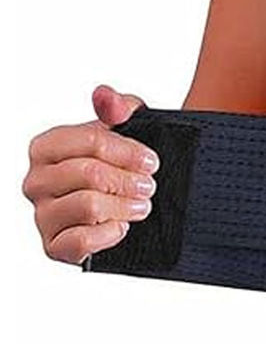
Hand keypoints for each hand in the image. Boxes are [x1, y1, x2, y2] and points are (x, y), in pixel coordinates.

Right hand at [22, 85, 156, 263]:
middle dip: (129, 181)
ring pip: (88, 205)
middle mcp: (36, 181)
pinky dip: (109, 235)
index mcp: (46, 148)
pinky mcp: (55, 247)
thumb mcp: (130, 130)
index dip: (128, 152)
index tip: (152, 162)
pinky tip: (120, 227)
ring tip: (141, 206)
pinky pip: (82, 241)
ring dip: (125, 207)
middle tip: (149, 187)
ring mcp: (43, 215)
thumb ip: (120, 108)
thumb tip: (106, 96)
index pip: (89, 141)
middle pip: (90, 173)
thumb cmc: (122, 166)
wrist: (128, 204)